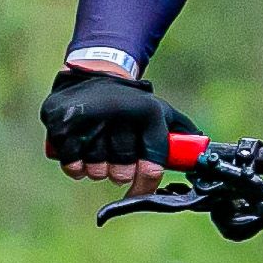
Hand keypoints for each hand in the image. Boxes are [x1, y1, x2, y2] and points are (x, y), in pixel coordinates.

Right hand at [43, 63, 186, 185]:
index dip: (145, 184)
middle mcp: (119, 112)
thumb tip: (202, 151)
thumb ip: (182, 133)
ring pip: (97, 170)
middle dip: (120, 171)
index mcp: (148, 112)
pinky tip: (81, 147)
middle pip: (122, 173)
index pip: (151, 166)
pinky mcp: (60, 122)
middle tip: (116, 156)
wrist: (94, 72)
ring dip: (98, 167)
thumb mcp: (160, 110)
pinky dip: (76, 164)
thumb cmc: (130, 101)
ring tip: (97, 145)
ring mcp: (88, 117)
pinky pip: (72, 165)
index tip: (139, 190)